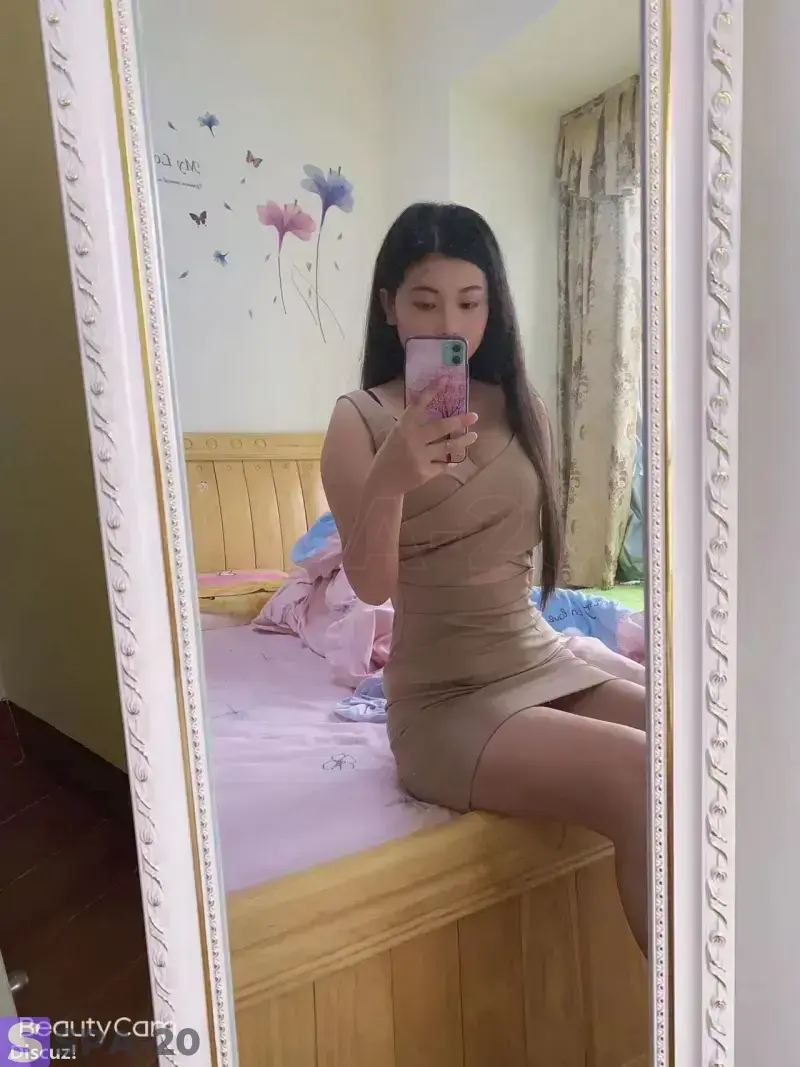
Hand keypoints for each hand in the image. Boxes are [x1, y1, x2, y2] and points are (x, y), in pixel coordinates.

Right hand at [370, 380, 477, 495]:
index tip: (445, 379)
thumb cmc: (389, 455)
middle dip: (459, 421)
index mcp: (403, 427)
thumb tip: (434, 410)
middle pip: (440, 427)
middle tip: (474, 416)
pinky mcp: (426, 473)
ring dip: (463, 441)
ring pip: (447, 447)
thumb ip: (412, 425)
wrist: (382, 482)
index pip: (418, 404)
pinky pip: (443, 466)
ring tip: (474, 436)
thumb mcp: (396, 434)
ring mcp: (420, 457)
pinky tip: (455, 461)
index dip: (431, 391)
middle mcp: (412, 440)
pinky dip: (450, 463)